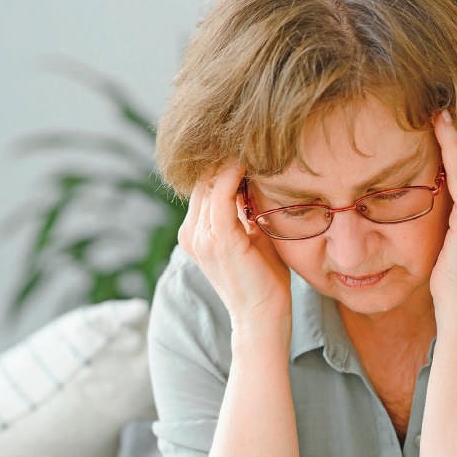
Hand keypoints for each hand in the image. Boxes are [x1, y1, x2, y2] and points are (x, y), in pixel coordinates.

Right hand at [178, 161, 292, 328]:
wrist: (262, 317)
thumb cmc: (264, 280)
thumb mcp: (252, 237)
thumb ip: (246, 210)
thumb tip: (257, 176)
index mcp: (196, 233)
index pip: (204, 185)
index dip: (224, 163)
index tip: (250, 145)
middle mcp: (192, 233)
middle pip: (204, 179)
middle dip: (226, 157)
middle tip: (255, 138)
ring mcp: (201, 237)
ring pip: (211, 182)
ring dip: (232, 161)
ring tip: (257, 145)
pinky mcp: (219, 240)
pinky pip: (222, 194)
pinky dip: (235, 174)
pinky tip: (252, 162)